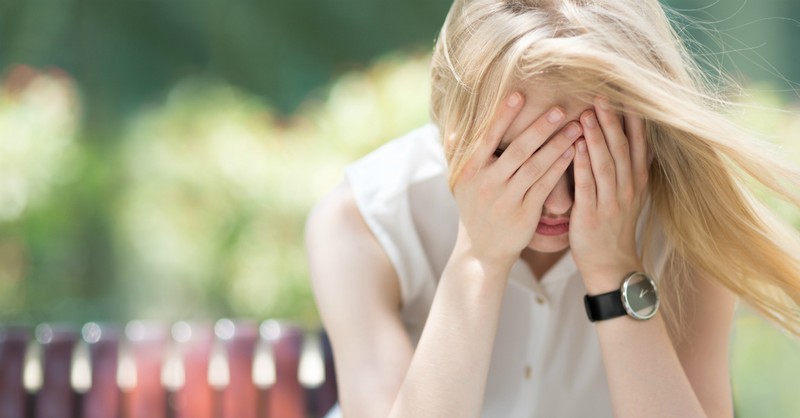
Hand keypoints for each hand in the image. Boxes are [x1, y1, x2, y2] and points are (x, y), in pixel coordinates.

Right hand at [451, 92, 581, 268]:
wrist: (482, 250)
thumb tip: (454, 130)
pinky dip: (559, 168)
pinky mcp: (524, 214)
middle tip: (560, 109)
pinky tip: (573, 152)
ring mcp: (506, 200)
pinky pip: (545, 186)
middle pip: (517, 151)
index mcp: (469, 172)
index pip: (487, 138)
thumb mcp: (460, 184)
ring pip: (535, 167)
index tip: (518, 94)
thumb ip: (457, 156)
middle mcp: (486, 184)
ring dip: (557, 146)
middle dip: (540, 128)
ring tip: (576, 128)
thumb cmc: (474, 209)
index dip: (503, 116)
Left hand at [569, 97, 648, 291]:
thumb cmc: (613, 226)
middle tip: (602, 94)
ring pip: (606, 163)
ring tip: (587, 113)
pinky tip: (575, 145)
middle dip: (612, 120)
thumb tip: (623, 135)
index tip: (625, 94)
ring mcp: (611, 201)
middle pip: (621, 148)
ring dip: (597, 137)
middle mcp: (628, 188)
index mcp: (637, 181)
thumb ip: (625, 167)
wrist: (611, 265)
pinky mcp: (592, 215)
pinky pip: (587, 185)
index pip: (638, 143)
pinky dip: (582, 164)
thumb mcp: (627, 194)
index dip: (632, 119)